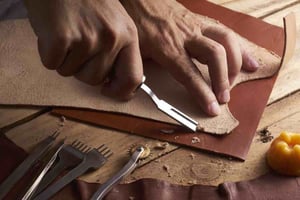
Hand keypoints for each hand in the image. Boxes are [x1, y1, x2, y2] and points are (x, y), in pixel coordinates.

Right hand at [24, 0, 142, 99]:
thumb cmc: (87, 1)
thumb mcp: (115, 22)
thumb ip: (119, 51)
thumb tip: (115, 84)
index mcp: (129, 35)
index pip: (133, 78)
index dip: (120, 91)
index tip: (108, 90)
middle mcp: (112, 38)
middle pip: (95, 80)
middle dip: (83, 69)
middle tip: (78, 43)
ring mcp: (87, 39)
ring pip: (72, 74)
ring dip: (66, 60)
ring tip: (67, 34)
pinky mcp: (61, 38)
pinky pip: (52, 65)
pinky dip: (48, 53)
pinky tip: (52, 32)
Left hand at [121, 0, 258, 115]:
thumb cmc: (136, 22)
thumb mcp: (134, 49)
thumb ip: (138, 71)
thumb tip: (136, 90)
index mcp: (167, 48)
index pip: (189, 74)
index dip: (202, 93)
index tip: (213, 109)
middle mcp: (186, 37)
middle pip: (215, 56)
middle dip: (223, 79)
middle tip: (224, 97)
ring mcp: (196, 27)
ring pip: (225, 40)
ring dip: (236, 62)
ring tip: (241, 79)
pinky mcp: (201, 21)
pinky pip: (225, 31)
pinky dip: (239, 46)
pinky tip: (248, 58)